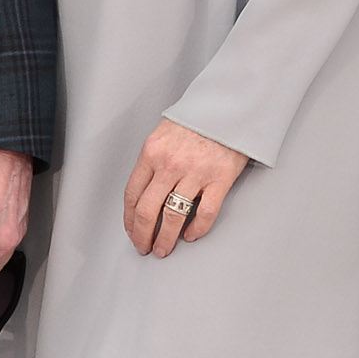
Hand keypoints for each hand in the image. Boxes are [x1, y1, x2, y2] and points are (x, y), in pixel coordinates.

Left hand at [122, 118, 248, 256]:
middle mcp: (170, 165)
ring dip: (166, 239)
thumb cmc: (196, 121)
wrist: (228, 108)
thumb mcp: (163, 134)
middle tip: (144, 248)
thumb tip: (143, 190)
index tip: (131, 231)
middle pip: (148, 210)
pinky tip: (191, 236)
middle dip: (143, 235)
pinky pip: (205, 213)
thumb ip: (152, 160)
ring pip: (173, 216)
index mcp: (151, 153)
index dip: (130, 219)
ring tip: (164, 249)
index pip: (132, 194)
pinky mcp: (219, 179)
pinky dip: (197, 229)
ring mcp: (195, 173)